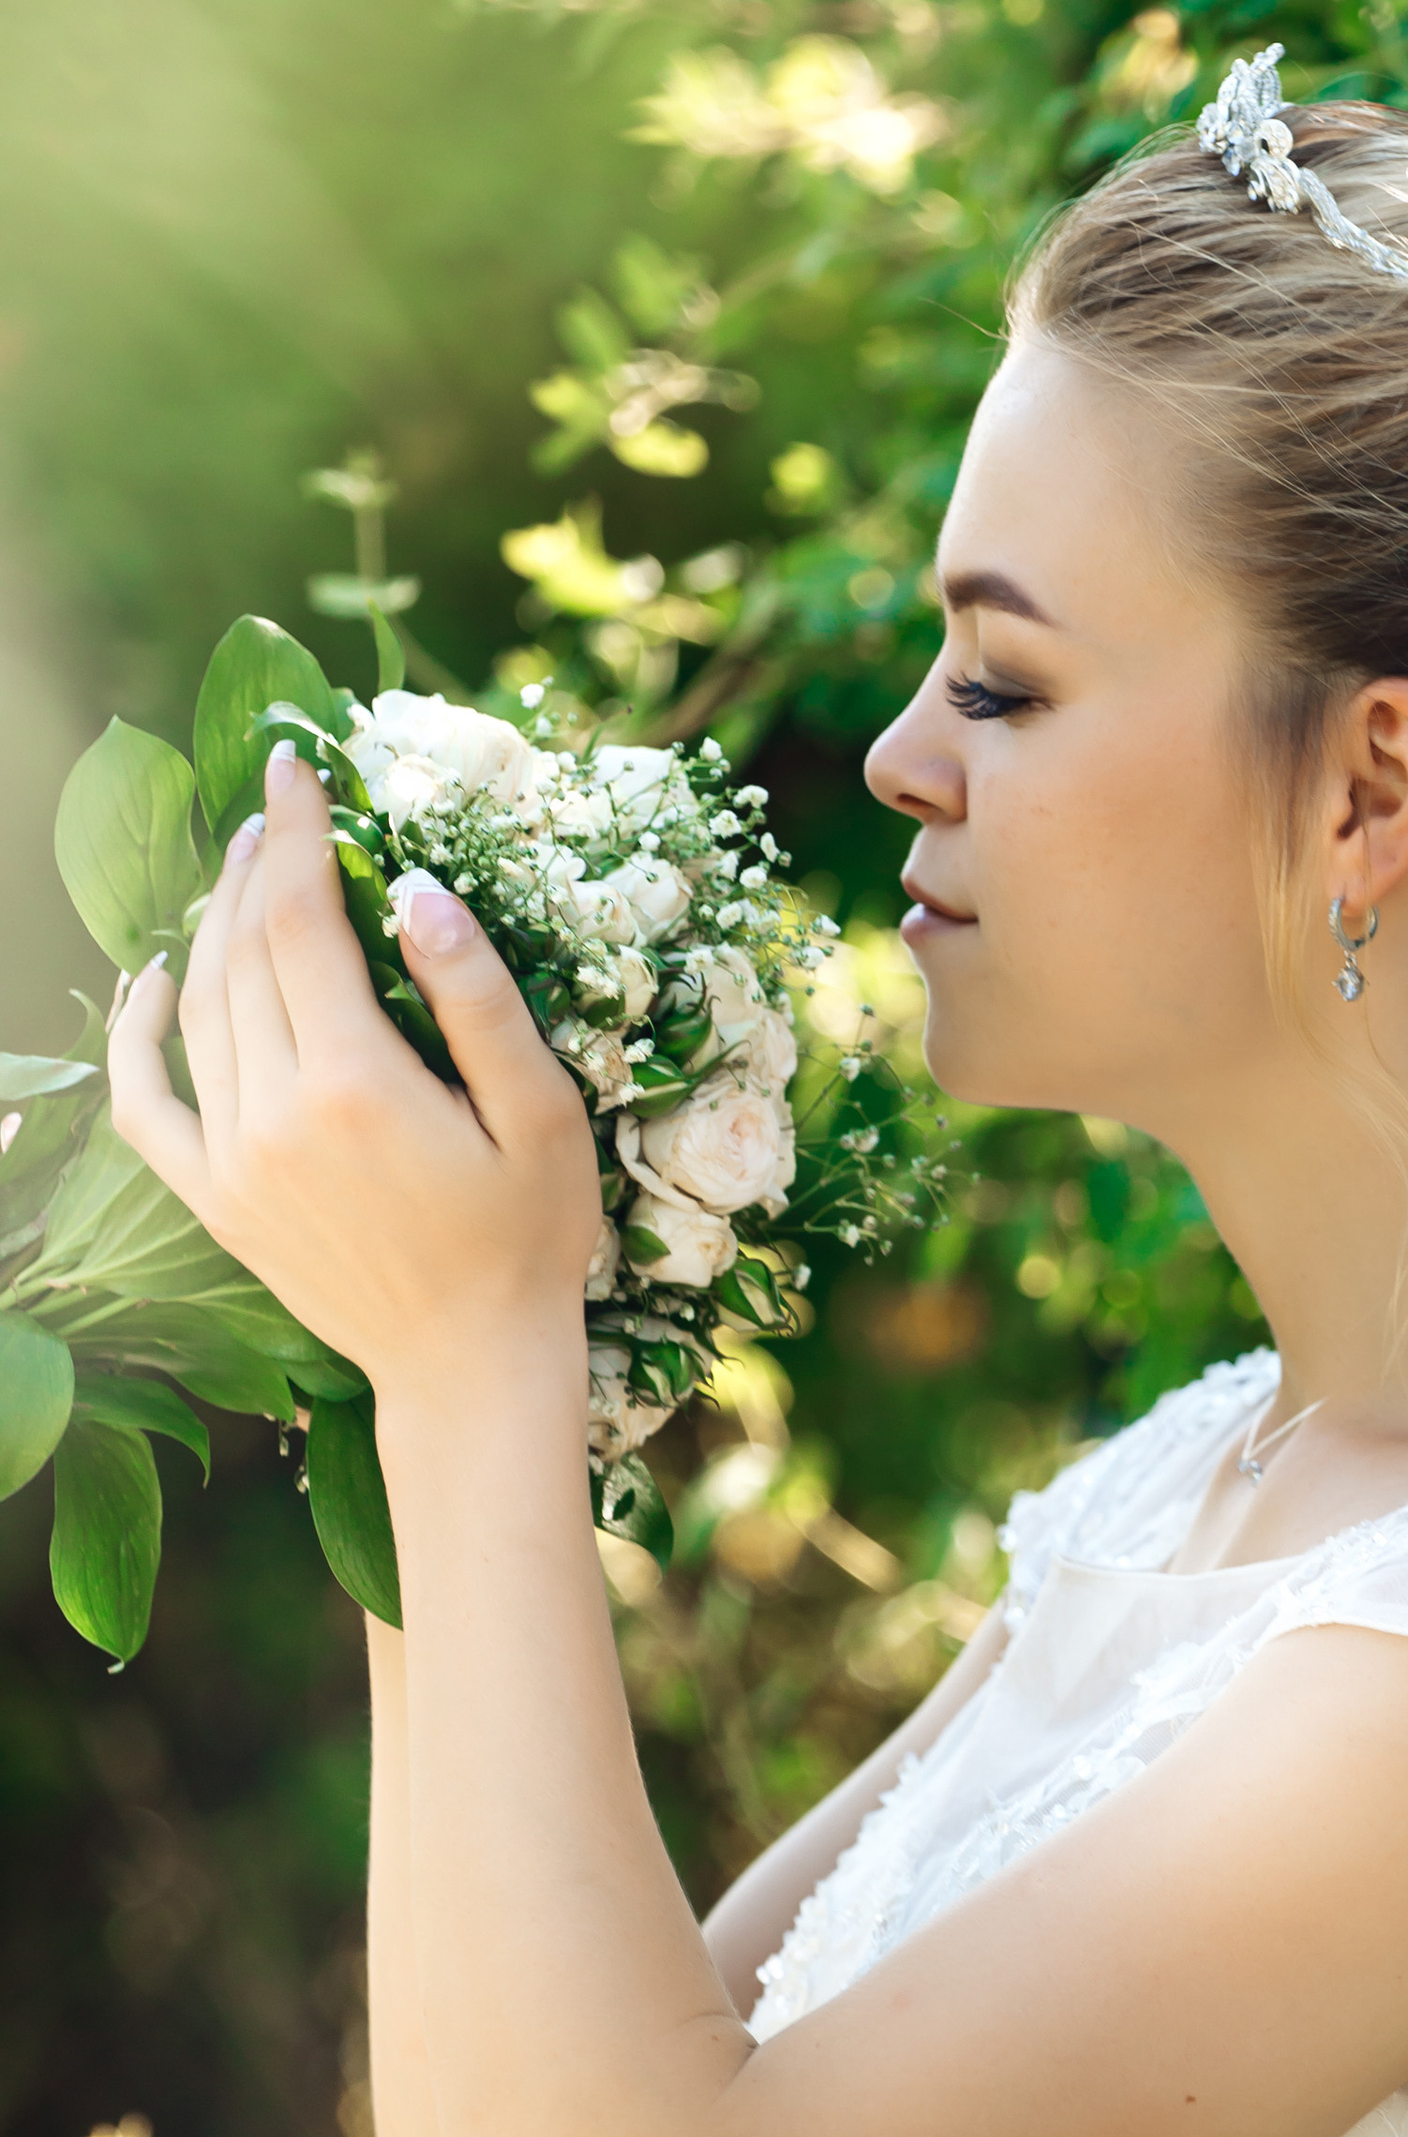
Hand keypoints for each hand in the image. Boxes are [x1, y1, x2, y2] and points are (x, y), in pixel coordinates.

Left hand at [108, 738, 601, 1406]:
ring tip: (245, 868)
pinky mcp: (215, 1200)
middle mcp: (274, 1116)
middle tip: (281, 806)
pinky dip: (138, 1032)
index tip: (301, 768)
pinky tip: (155, 980)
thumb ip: (478, 999)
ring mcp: (232, 1162)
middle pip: (242, 952)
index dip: (299, 834)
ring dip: (215, 925)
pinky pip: (146, 1102)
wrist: (471, 1368)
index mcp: (355, 1085)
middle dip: (258, 865)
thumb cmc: (529, 1238)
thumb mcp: (540, 1112)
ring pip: (199, 1009)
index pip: (302, 921)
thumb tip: (419, 894)